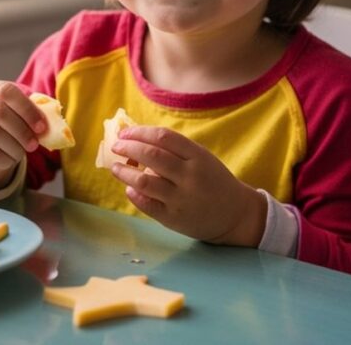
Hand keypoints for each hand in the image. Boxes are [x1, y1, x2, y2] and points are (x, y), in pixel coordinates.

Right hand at [0, 81, 47, 188]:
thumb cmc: (4, 128)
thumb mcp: (16, 116)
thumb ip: (32, 114)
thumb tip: (51, 124)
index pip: (7, 91)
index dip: (27, 108)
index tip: (41, 127)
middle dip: (21, 129)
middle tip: (34, 144)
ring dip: (13, 145)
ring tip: (22, 152)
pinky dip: (3, 158)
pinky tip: (9, 158)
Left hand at [109, 126, 266, 246]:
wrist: (235, 215)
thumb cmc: (212, 181)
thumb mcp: (200, 159)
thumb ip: (174, 151)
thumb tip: (135, 140)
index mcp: (197, 156)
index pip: (163, 137)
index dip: (139, 132)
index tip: (124, 133)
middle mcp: (190, 176)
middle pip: (152, 156)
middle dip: (128, 148)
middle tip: (116, 147)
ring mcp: (182, 198)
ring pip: (145, 180)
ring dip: (124, 172)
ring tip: (115, 168)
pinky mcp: (174, 219)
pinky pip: (146, 204)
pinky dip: (133, 194)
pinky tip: (130, 188)